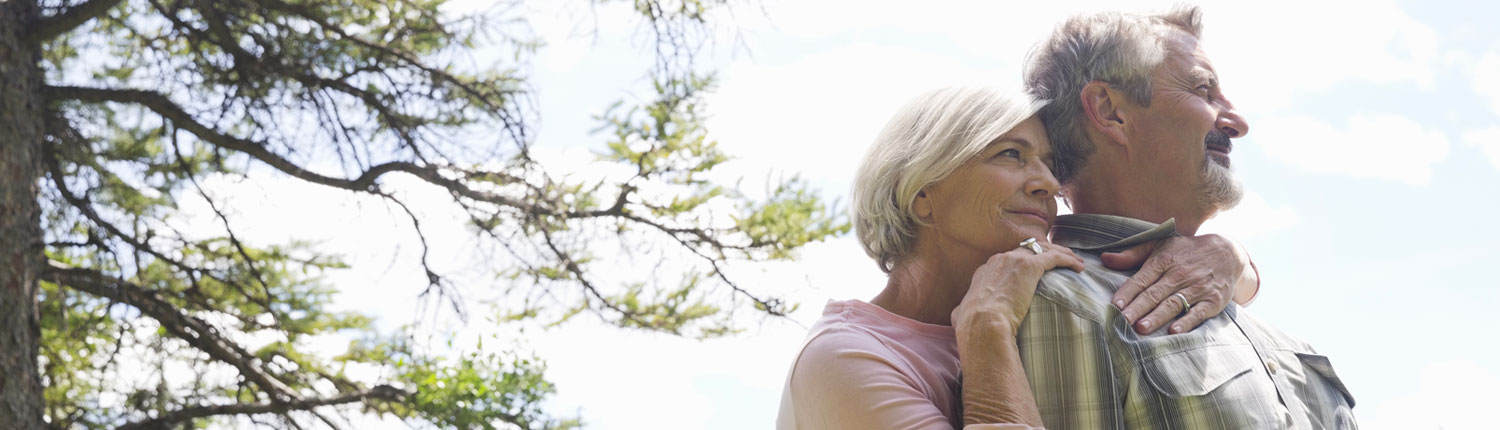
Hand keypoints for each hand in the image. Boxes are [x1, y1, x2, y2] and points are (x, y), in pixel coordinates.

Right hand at [952, 240, 1085, 336]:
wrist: (982, 323)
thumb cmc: (972, 325)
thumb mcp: (961, 315)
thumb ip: (963, 311)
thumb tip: (959, 316)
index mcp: (984, 271)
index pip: (1007, 260)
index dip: (1021, 262)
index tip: (1032, 269)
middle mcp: (999, 260)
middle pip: (1026, 249)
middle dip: (1043, 252)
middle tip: (1058, 259)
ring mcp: (1014, 260)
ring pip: (1043, 248)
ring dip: (1060, 253)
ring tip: (1074, 261)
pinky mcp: (1030, 267)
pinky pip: (1054, 257)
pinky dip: (1068, 259)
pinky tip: (1078, 266)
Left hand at [1101, 234, 1251, 333]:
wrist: (1227, 253)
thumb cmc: (1185, 252)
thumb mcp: (1160, 245)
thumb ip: (1132, 254)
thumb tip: (1105, 259)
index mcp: (1164, 260)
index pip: (1142, 278)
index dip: (1128, 292)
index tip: (1115, 305)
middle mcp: (1180, 274)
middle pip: (1155, 294)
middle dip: (1138, 308)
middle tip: (1123, 321)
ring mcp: (1197, 288)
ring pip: (1174, 304)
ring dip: (1157, 317)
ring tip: (1141, 328)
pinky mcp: (1213, 300)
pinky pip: (1198, 313)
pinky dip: (1187, 322)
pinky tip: (1174, 331)